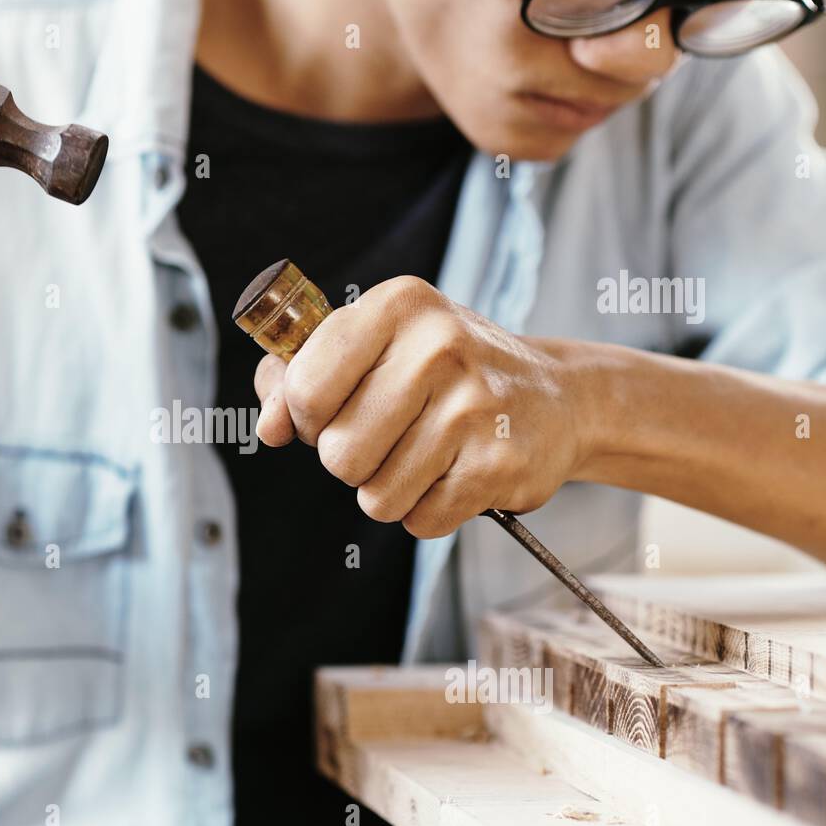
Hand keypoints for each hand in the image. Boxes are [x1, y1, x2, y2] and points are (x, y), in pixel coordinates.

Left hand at [252, 276, 587, 538]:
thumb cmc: (445, 373)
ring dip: (390, 491)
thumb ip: (301, 377)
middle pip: (337, 455)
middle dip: (352, 461)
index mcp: (397, 305)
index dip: (308, 419)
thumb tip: (268, 427)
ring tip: (426, 455)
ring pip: (376, 496)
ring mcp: (474, 406)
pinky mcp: (499, 464)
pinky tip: (456, 473)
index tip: (335, 411)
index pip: (304, 391)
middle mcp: (438, 346)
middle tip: (393, 436)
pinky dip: (429, 511)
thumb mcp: (376, 347)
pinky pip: (421, 520)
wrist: (557, 398)